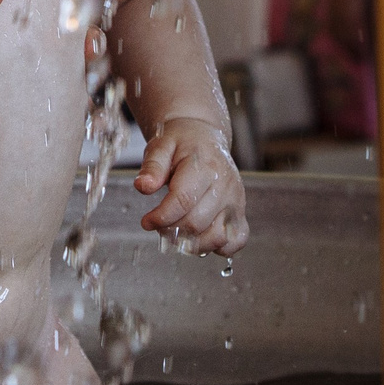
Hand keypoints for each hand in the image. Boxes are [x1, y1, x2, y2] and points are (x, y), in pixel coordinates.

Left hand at [133, 118, 247, 256]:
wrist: (204, 137)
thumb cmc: (181, 143)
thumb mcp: (161, 146)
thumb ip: (152, 167)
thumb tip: (143, 187)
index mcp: (205, 167)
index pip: (183, 201)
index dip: (161, 217)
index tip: (146, 222)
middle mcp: (226, 185)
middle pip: (196, 223)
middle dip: (171, 230)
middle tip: (158, 225)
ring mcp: (236, 201)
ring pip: (216, 237)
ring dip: (191, 243)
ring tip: (175, 232)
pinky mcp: (240, 212)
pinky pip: (235, 241)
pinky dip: (217, 247)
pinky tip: (198, 237)